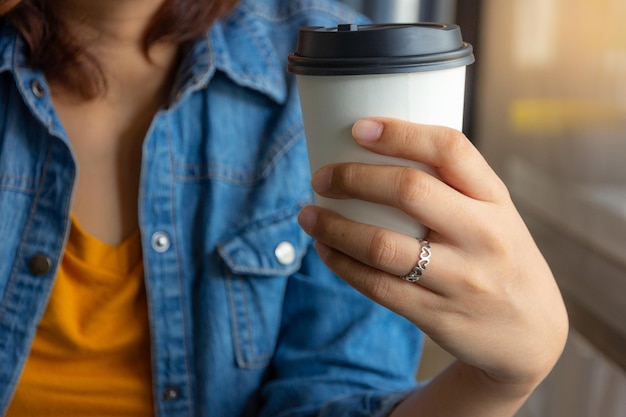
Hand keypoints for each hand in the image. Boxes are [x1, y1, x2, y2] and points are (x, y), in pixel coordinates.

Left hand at [298, 118, 567, 388]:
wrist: (533, 333)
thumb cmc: (501, 258)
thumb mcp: (496, 215)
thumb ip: (453, 189)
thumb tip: (376, 155)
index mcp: (496, 200)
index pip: (450, 150)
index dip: (400, 133)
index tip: (359, 127)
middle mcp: (483, 235)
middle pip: (409, 190)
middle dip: (354, 178)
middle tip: (321, 177)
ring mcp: (462, 279)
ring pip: (382, 246)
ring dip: (334, 227)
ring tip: (307, 215)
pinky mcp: (438, 315)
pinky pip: (378, 286)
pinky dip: (343, 264)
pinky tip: (325, 249)